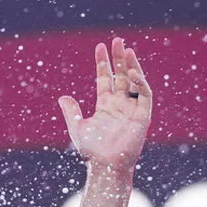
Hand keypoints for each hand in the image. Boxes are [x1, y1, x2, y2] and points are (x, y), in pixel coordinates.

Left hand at [57, 37, 152, 173]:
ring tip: (127, 50)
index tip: (100, 47)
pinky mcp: (142, 116)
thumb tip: (62, 97)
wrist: (106, 166)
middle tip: (118, 40)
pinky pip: (144, 95)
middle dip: (119, 58)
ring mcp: (132, 109)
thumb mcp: (78, 127)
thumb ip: (71, 111)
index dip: (103, 63)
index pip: (105, 78)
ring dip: (132, 66)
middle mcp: (120, 104)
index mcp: (105, 105)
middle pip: (121, 75)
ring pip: (134, 82)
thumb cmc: (92, 151)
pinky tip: (131, 73)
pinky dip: (140, 83)